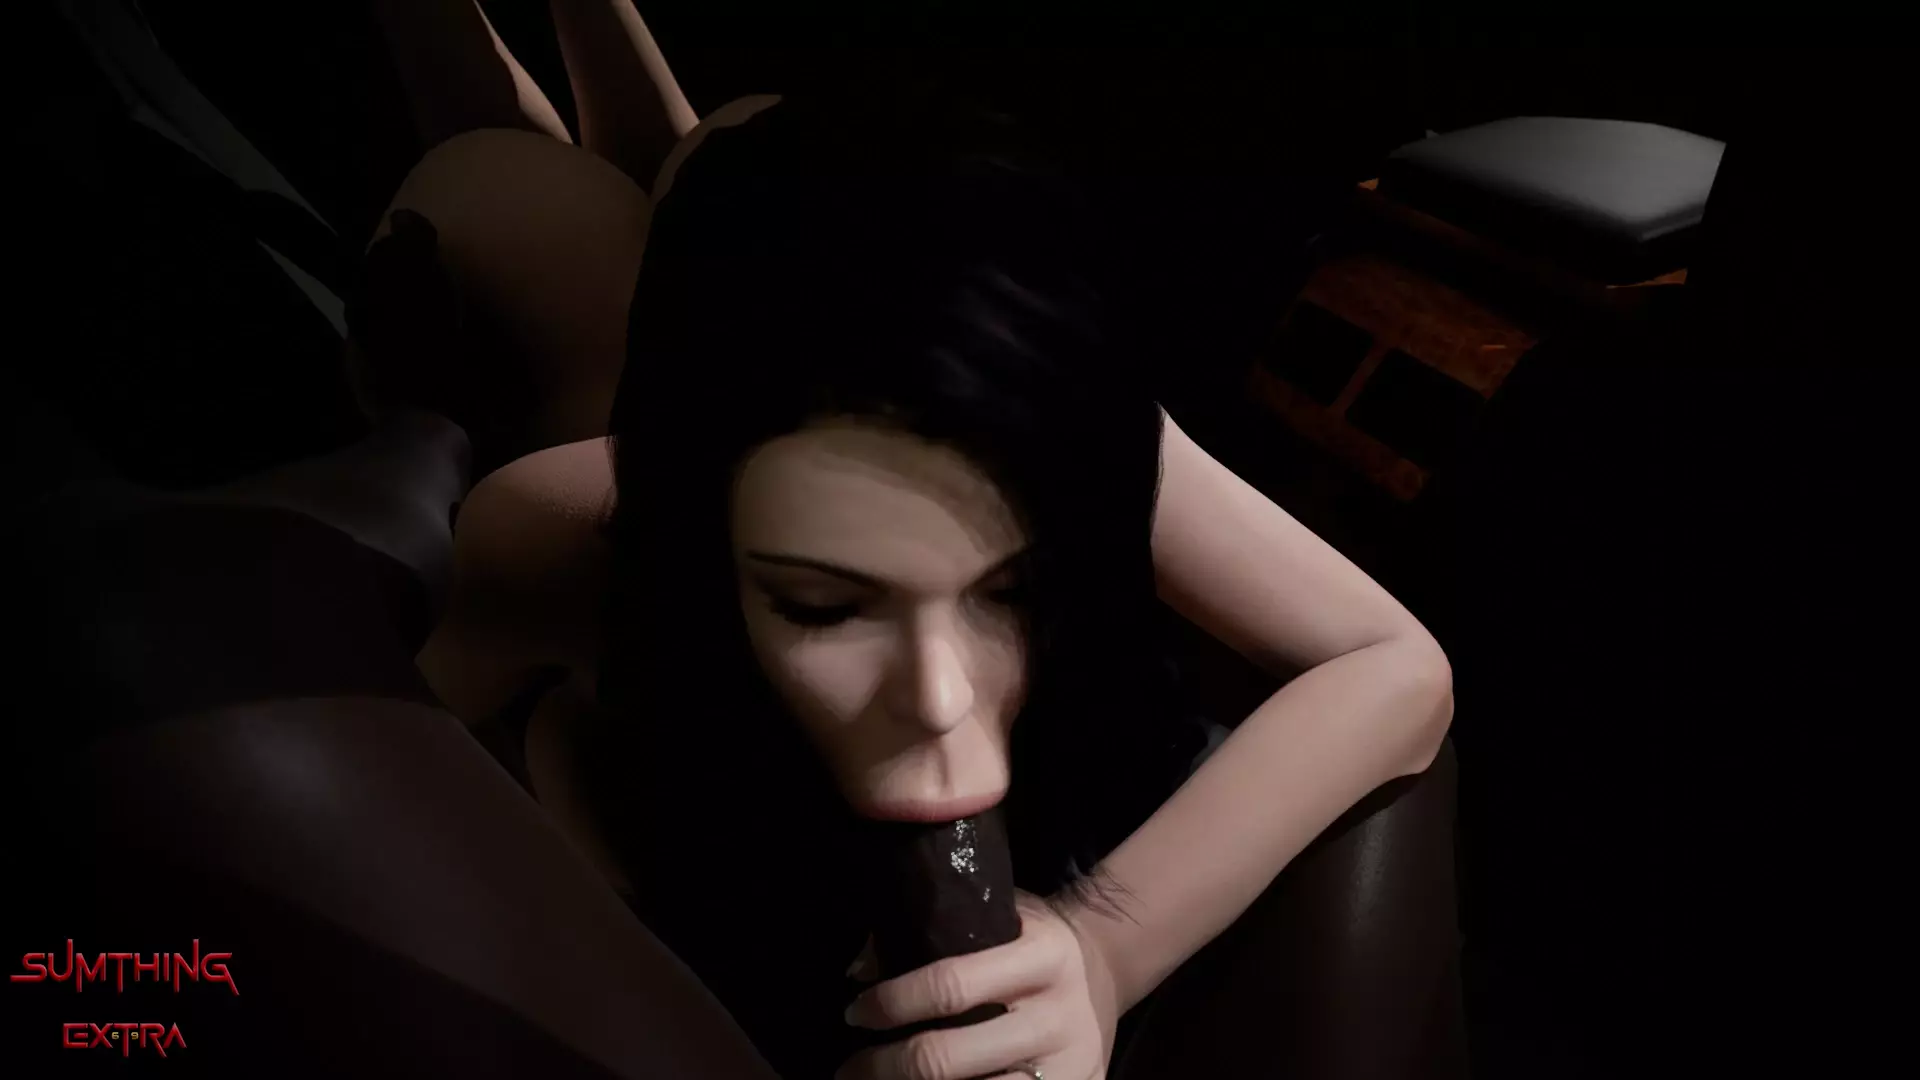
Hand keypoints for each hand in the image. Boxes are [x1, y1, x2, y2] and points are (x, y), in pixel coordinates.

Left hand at [839, 891, 1122, 1079]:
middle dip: (884, 1067)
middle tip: (849, 1071)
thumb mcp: (994, 916)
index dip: (893, 1003)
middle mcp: (1056, 1015)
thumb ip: (929, 929)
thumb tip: (860, 971)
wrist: (1101, 977)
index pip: (951, 984)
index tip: (855, 1012)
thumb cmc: (1028, 944)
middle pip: (948, 1058)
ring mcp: (1069, 1066)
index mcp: (1040, 956)